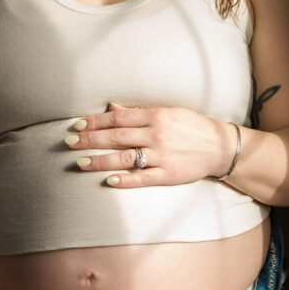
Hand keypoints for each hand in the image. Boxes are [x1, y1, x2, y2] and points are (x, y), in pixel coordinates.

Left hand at [64, 101, 237, 186]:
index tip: (77, 124)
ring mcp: (162, 156)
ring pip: (125, 158)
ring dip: (100, 160)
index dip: (95, 121)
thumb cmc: (191, 127)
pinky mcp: (168, 174)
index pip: (118, 118)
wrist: (220, 146)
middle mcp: (156, 135)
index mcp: (155, 116)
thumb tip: (112, 109)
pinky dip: (126, 180)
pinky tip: (109, 181)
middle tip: (69, 142)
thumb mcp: (167, 112)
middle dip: (90, 140)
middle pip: (116, 137)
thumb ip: (139, 112)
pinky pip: (143, 178)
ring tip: (80, 163)